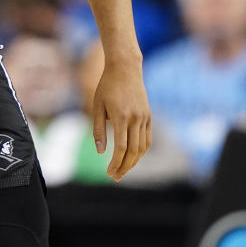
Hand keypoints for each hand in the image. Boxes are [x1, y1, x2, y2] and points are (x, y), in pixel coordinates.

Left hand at [92, 56, 150, 181]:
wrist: (125, 68)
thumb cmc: (106, 86)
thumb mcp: (97, 106)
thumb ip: (98, 129)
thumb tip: (100, 152)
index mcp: (121, 117)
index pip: (120, 148)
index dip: (115, 163)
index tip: (109, 173)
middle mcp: (136, 119)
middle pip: (133, 151)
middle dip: (124, 167)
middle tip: (115, 177)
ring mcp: (144, 117)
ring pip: (142, 147)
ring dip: (133, 162)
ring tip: (123, 170)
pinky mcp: (148, 116)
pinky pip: (147, 138)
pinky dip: (141, 150)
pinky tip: (133, 157)